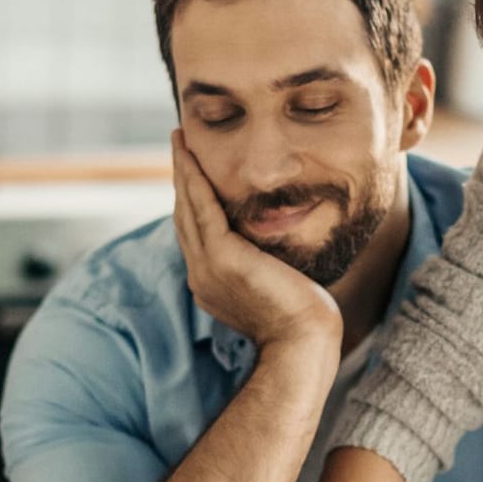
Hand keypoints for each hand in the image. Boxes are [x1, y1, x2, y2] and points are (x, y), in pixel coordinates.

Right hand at [172, 131, 340, 351]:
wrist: (304, 341)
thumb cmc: (302, 320)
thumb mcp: (275, 286)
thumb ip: (264, 266)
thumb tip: (275, 251)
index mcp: (211, 283)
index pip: (195, 233)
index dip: (190, 199)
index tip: (191, 172)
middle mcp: (201, 274)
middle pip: (184, 216)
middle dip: (180, 178)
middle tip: (179, 144)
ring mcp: (207, 266)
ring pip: (187, 207)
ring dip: (182, 170)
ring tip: (179, 140)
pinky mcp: (222, 257)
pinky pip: (201, 207)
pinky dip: (193, 179)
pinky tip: (190, 155)